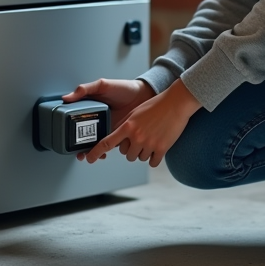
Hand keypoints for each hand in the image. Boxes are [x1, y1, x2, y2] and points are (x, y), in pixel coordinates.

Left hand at [78, 79, 202, 166]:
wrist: (176, 103)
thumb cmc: (155, 105)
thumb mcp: (135, 113)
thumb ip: (125, 126)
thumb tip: (117, 139)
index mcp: (127, 126)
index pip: (106, 143)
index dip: (95, 153)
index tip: (88, 159)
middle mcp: (136, 136)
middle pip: (126, 155)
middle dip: (131, 149)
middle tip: (141, 137)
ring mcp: (149, 144)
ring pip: (140, 158)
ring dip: (144, 152)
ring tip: (152, 137)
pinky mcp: (161, 149)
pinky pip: (152, 162)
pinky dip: (155, 157)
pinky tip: (159, 145)